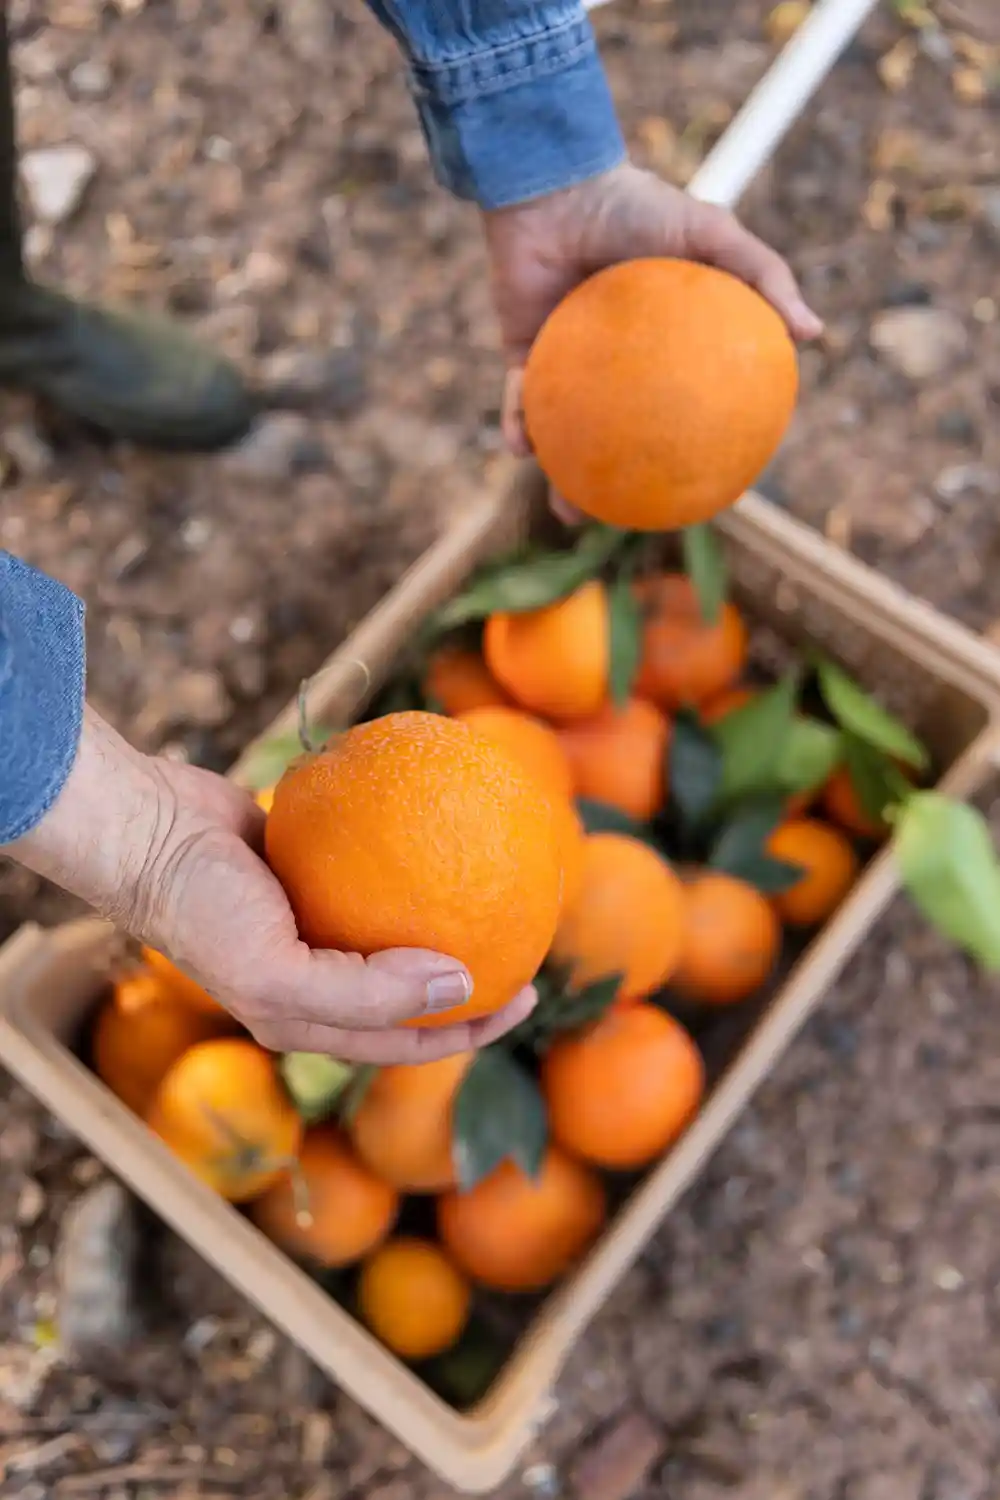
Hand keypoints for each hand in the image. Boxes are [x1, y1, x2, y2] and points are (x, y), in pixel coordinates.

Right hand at [8, 708, 535, 1062]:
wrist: (144, 830)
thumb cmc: (202, 909)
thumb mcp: (278, 972)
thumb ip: (369, 992)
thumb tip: (463, 985)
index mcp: (307, 1017)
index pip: (408, 1038)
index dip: (473, 1029)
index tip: (529, 995)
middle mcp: (313, 976)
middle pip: (411, 990)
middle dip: (474, 981)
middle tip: (533, 946)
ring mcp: (311, 919)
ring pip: (397, 927)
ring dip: (448, 916)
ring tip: (502, 888)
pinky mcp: (307, 865)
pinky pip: (374, 863)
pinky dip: (414, 855)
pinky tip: (453, 825)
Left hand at [482, 162, 822, 518]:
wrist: (556, 181)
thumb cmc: (635, 204)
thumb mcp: (712, 234)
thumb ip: (762, 277)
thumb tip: (815, 334)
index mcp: (658, 343)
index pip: (677, 405)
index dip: (689, 445)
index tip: (706, 485)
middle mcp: (611, 361)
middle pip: (620, 433)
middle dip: (622, 481)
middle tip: (634, 517)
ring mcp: (566, 359)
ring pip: (566, 431)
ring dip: (561, 473)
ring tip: (566, 511)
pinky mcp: (521, 350)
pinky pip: (519, 399)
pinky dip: (518, 425)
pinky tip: (521, 451)